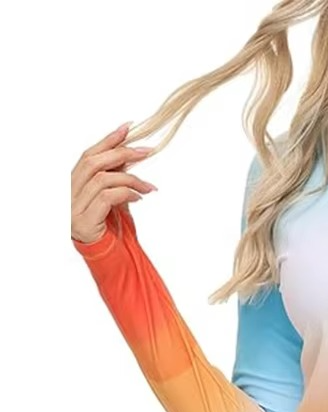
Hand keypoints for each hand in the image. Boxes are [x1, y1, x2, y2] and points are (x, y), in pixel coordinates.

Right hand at [71, 121, 156, 244]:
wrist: (108, 259)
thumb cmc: (111, 229)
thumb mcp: (116, 200)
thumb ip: (118, 180)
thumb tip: (131, 157)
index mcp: (74, 184)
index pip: (89, 155)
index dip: (108, 140)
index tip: (127, 127)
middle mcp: (69, 193)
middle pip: (93, 162)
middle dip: (122, 153)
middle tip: (146, 151)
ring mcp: (73, 207)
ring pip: (101, 179)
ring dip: (130, 179)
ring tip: (149, 187)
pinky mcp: (83, 221)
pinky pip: (106, 198)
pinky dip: (126, 194)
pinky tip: (139, 197)